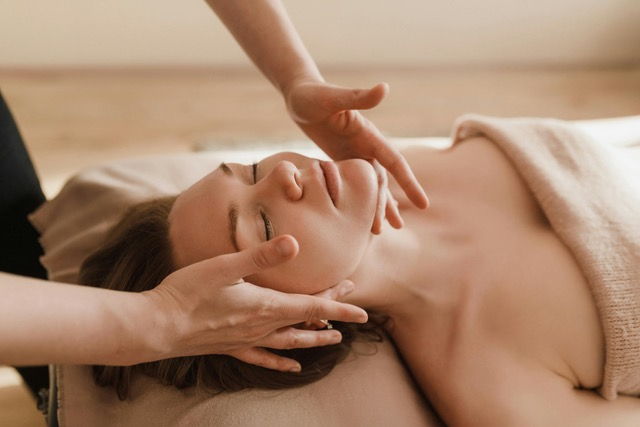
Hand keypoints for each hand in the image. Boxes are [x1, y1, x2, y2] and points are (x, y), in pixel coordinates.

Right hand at [142, 235, 367, 371]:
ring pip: (291, 341)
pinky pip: (264, 357)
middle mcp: (261, 327)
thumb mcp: (224, 267)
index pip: (312, 306)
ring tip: (334, 340)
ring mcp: (246, 340)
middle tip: (354, 308)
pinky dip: (281, 361)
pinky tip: (292, 366)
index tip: (363, 311)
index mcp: (264, 306)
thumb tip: (295, 244)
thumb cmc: (187, 293)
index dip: (340, 307)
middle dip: (332, 314)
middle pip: (305, 321)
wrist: (155, 327)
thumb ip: (261, 256)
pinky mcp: (231, 347)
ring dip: (314, 339)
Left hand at [284, 79, 428, 231]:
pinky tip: (358, 214)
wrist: (298, 94)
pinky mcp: (340, 158)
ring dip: (376, 206)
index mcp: (368, 135)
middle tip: (394, 228)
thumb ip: (358, 97)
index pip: (395, 162)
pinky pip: (353, 184)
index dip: (409, 183)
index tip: (424, 204)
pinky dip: (358, 199)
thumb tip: (385, 88)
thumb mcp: (333, 98)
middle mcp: (365, 146)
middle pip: (381, 181)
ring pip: (369, 186)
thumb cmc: (312, 95)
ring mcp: (353, 153)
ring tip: (381, 230)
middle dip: (387, 204)